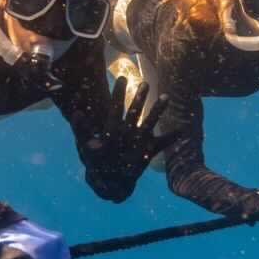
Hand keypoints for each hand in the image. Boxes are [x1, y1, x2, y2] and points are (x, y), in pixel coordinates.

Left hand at [80, 77, 182, 200]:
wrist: (111, 181)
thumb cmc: (96, 163)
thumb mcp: (86, 147)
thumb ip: (81, 130)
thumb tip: (75, 113)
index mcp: (112, 128)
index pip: (115, 107)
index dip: (118, 93)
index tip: (121, 77)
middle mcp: (128, 130)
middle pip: (134, 110)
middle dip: (139, 97)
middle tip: (145, 82)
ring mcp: (139, 139)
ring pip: (150, 122)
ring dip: (157, 111)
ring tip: (166, 97)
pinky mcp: (148, 150)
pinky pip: (162, 143)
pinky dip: (171, 137)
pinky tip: (183, 130)